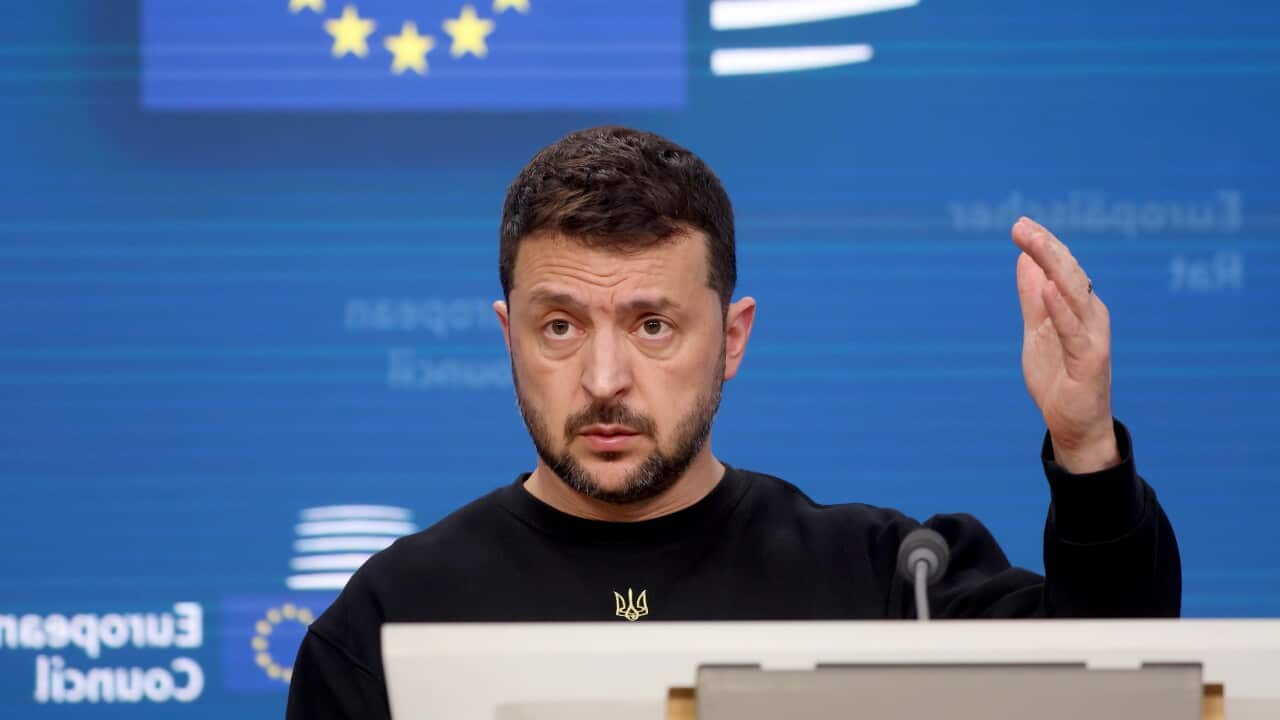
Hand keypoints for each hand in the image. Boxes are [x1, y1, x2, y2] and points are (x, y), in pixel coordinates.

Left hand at [1011, 217, 1119, 473]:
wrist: (1073, 425)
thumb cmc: (1058, 376)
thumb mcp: (1037, 330)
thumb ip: (1032, 298)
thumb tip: (1024, 260)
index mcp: (1079, 307)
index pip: (1062, 267)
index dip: (1043, 244)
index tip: (1020, 223)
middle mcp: (1091, 316)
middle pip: (1068, 273)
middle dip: (1045, 247)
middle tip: (1020, 225)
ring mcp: (1093, 338)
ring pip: (1073, 295)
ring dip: (1053, 267)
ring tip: (1033, 245)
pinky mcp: (1090, 362)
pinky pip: (1074, 331)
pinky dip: (1061, 308)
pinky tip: (1047, 288)